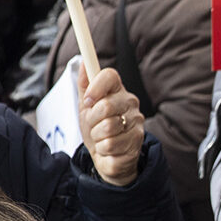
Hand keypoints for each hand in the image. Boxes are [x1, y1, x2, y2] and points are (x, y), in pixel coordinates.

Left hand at [77, 63, 144, 186]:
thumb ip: (85, 86)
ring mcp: (136, 122)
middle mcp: (130, 103)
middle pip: (105, 105)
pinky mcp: (137, 140)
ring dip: (97, 136)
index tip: (88, 101)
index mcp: (118, 91)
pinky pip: (110, 144)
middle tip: (94, 125)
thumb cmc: (97, 129)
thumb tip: (83, 63)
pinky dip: (103, 149)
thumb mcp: (86, 107)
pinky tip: (108, 148)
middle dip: (92, 120)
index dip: (95, 87)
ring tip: (102, 138)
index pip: (109, 76)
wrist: (107, 156)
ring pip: (107, 127)